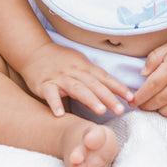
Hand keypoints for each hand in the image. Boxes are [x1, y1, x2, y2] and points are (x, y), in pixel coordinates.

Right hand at [18, 41, 132, 118]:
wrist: (34, 51)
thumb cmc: (61, 61)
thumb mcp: (80, 65)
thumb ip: (94, 78)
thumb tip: (114, 91)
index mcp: (84, 67)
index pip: (104, 78)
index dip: (118, 87)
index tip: (132, 98)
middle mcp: (74, 71)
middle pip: (94, 84)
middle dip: (108, 97)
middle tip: (120, 110)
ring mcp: (59, 77)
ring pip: (77, 88)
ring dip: (89, 99)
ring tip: (101, 111)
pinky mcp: (44, 84)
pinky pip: (50, 94)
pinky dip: (55, 103)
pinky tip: (60, 114)